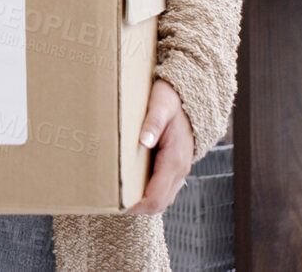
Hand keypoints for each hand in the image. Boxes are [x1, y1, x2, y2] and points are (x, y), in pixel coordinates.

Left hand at [125, 78, 193, 215]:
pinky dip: (149, 193)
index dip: (136, 206)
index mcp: (175, 160)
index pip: (156, 198)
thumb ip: (153, 122)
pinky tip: (131, 184)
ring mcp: (180, 169)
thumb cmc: (171, 98)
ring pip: (163, 198)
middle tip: (112, 202)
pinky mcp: (176, 166)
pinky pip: (164, 188)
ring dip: (143, 202)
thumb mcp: (161, 105)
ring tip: (119, 196)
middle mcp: (180, 169)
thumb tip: (144, 141)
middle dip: (137, 207)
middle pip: (159, 204)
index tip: (116, 204)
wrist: (188, 94)